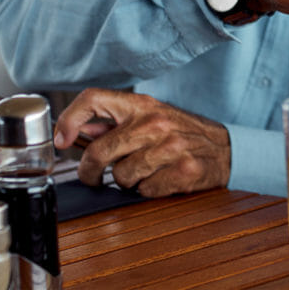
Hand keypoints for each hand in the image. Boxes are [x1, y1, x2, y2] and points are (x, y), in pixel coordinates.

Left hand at [53, 88, 231, 196]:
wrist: (226, 148)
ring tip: (145, 170)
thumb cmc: (183, 132)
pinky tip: (161, 178)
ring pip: (121, 176)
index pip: (93, 99)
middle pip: (100, 151)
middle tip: (93, 177)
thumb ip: (115, 122)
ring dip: (127, 180)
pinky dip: (148, 190)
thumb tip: (77, 131)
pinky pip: (144, 190)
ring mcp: (170, 147)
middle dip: (90, 171)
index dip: (69, 119)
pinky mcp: (182, 170)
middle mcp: (154, 122)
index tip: (62, 139)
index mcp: (142, 105)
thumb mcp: (151, 116)